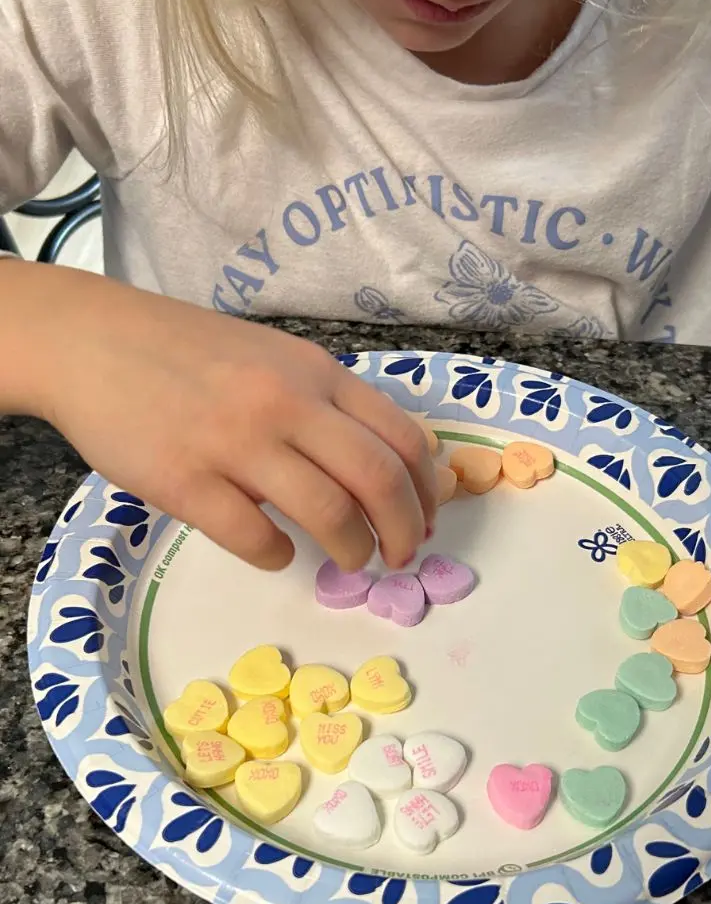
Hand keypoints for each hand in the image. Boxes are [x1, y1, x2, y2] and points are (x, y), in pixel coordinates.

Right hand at [22, 267, 436, 569]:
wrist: (91, 341)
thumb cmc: (187, 354)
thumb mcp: (273, 358)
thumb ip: (326, 403)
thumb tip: (387, 466)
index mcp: (315, 373)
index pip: (401, 438)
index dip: (425, 492)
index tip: (425, 523)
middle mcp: (286, 404)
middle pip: (377, 480)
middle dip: (402, 533)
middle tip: (398, 559)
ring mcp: (235, 442)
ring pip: (328, 513)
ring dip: (351, 550)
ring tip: (349, 562)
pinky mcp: (186, 481)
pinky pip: (254, 537)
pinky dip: (278, 556)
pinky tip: (276, 552)